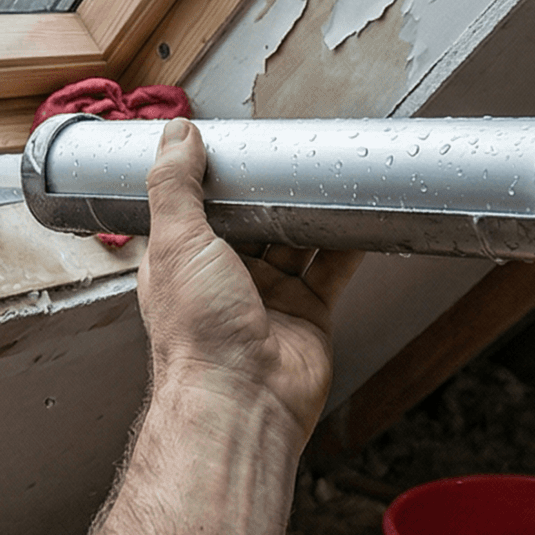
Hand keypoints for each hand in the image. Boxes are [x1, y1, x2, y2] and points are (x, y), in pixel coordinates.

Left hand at [139, 120, 362, 436]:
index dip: (218, 178)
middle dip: (271, 193)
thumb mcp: (176, 243)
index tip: (240, 145)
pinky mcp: (308, 313)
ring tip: (329, 175)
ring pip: (295, 241)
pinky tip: (359, 216)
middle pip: (253, 222)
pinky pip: (332, 270)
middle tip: (292, 154)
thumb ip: (175, 186)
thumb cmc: (198, 335)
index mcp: (184, 263)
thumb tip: (176, 135)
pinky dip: (347, 244)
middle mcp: (225, 280)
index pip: (199, 208)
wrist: (242, 400)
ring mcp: (269, 297)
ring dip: (311, 213)